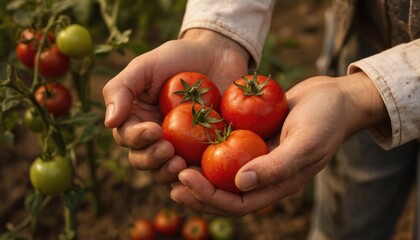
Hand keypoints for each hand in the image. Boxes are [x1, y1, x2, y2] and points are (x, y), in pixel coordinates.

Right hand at [102, 29, 248, 183]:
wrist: (217, 55)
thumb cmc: (178, 57)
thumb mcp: (146, 66)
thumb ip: (122, 89)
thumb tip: (109, 122)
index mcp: (137, 119)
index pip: (127, 137)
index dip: (137, 138)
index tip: (154, 130)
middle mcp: (155, 137)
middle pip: (143, 160)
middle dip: (152, 160)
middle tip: (168, 150)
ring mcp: (180, 147)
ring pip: (165, 171)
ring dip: (169, 172)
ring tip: (181, 164)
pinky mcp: (203, 151)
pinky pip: (195, 170)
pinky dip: (195, 176)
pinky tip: (201, 172)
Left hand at [170, 71, 387, 215]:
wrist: (336, 97)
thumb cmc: (326, 120)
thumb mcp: (305, 143)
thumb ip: (276, 166)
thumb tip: (240, 183)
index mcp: (277, 184)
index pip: (238, 203)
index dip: (209, 197)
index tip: (184, 178)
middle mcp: (265, 175)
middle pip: (225, 193)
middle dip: (197, 190)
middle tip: (171, 175)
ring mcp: (259, 157)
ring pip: (223, 173)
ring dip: (199, 171)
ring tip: (173, 161)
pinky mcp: (255, 138)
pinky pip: (229, 148)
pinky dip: (210, 148)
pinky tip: (191, 137)